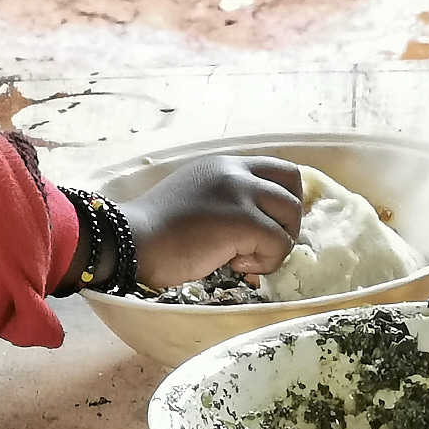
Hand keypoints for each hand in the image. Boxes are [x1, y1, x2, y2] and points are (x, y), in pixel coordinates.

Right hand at [120, 154, 301, 288]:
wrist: (134, 241)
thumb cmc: (156, 228)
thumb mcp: (195, 195)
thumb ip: (224, 195)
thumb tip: (256, 218)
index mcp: (223, 164)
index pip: (279, 169)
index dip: (284, 198)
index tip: (268, 223)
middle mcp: (236, 171)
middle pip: (293, 188)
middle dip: (287, 220)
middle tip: (261, 243)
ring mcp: (241, 193)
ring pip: (291, 216)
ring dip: (275, 243)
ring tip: (242, 256)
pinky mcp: (245, 221)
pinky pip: (279, 244)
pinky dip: (265, 262)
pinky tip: (235, 264)